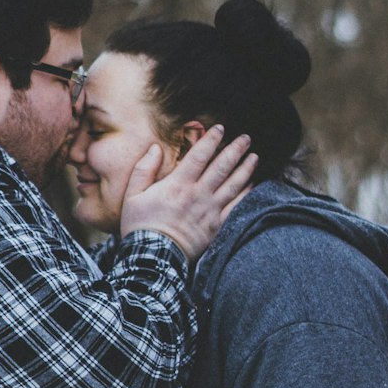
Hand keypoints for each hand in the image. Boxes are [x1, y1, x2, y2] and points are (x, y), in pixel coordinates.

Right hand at [118, 126, 256, 261]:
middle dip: (236, 149)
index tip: (220, 128)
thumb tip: (155, 148)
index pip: (200, 155)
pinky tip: (252, 185)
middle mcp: (198, 194)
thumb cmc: (140, 227)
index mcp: (178, 184)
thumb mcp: (132, 196)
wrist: (152, 259)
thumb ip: (143, 169)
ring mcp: (209, 211)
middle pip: (222, 166)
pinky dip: (246, 195)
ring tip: (254, 157)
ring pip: (233, 185)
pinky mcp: (215, 228)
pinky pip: (235, 207)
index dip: (212, 139)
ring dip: (245, 169)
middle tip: (246, 138)